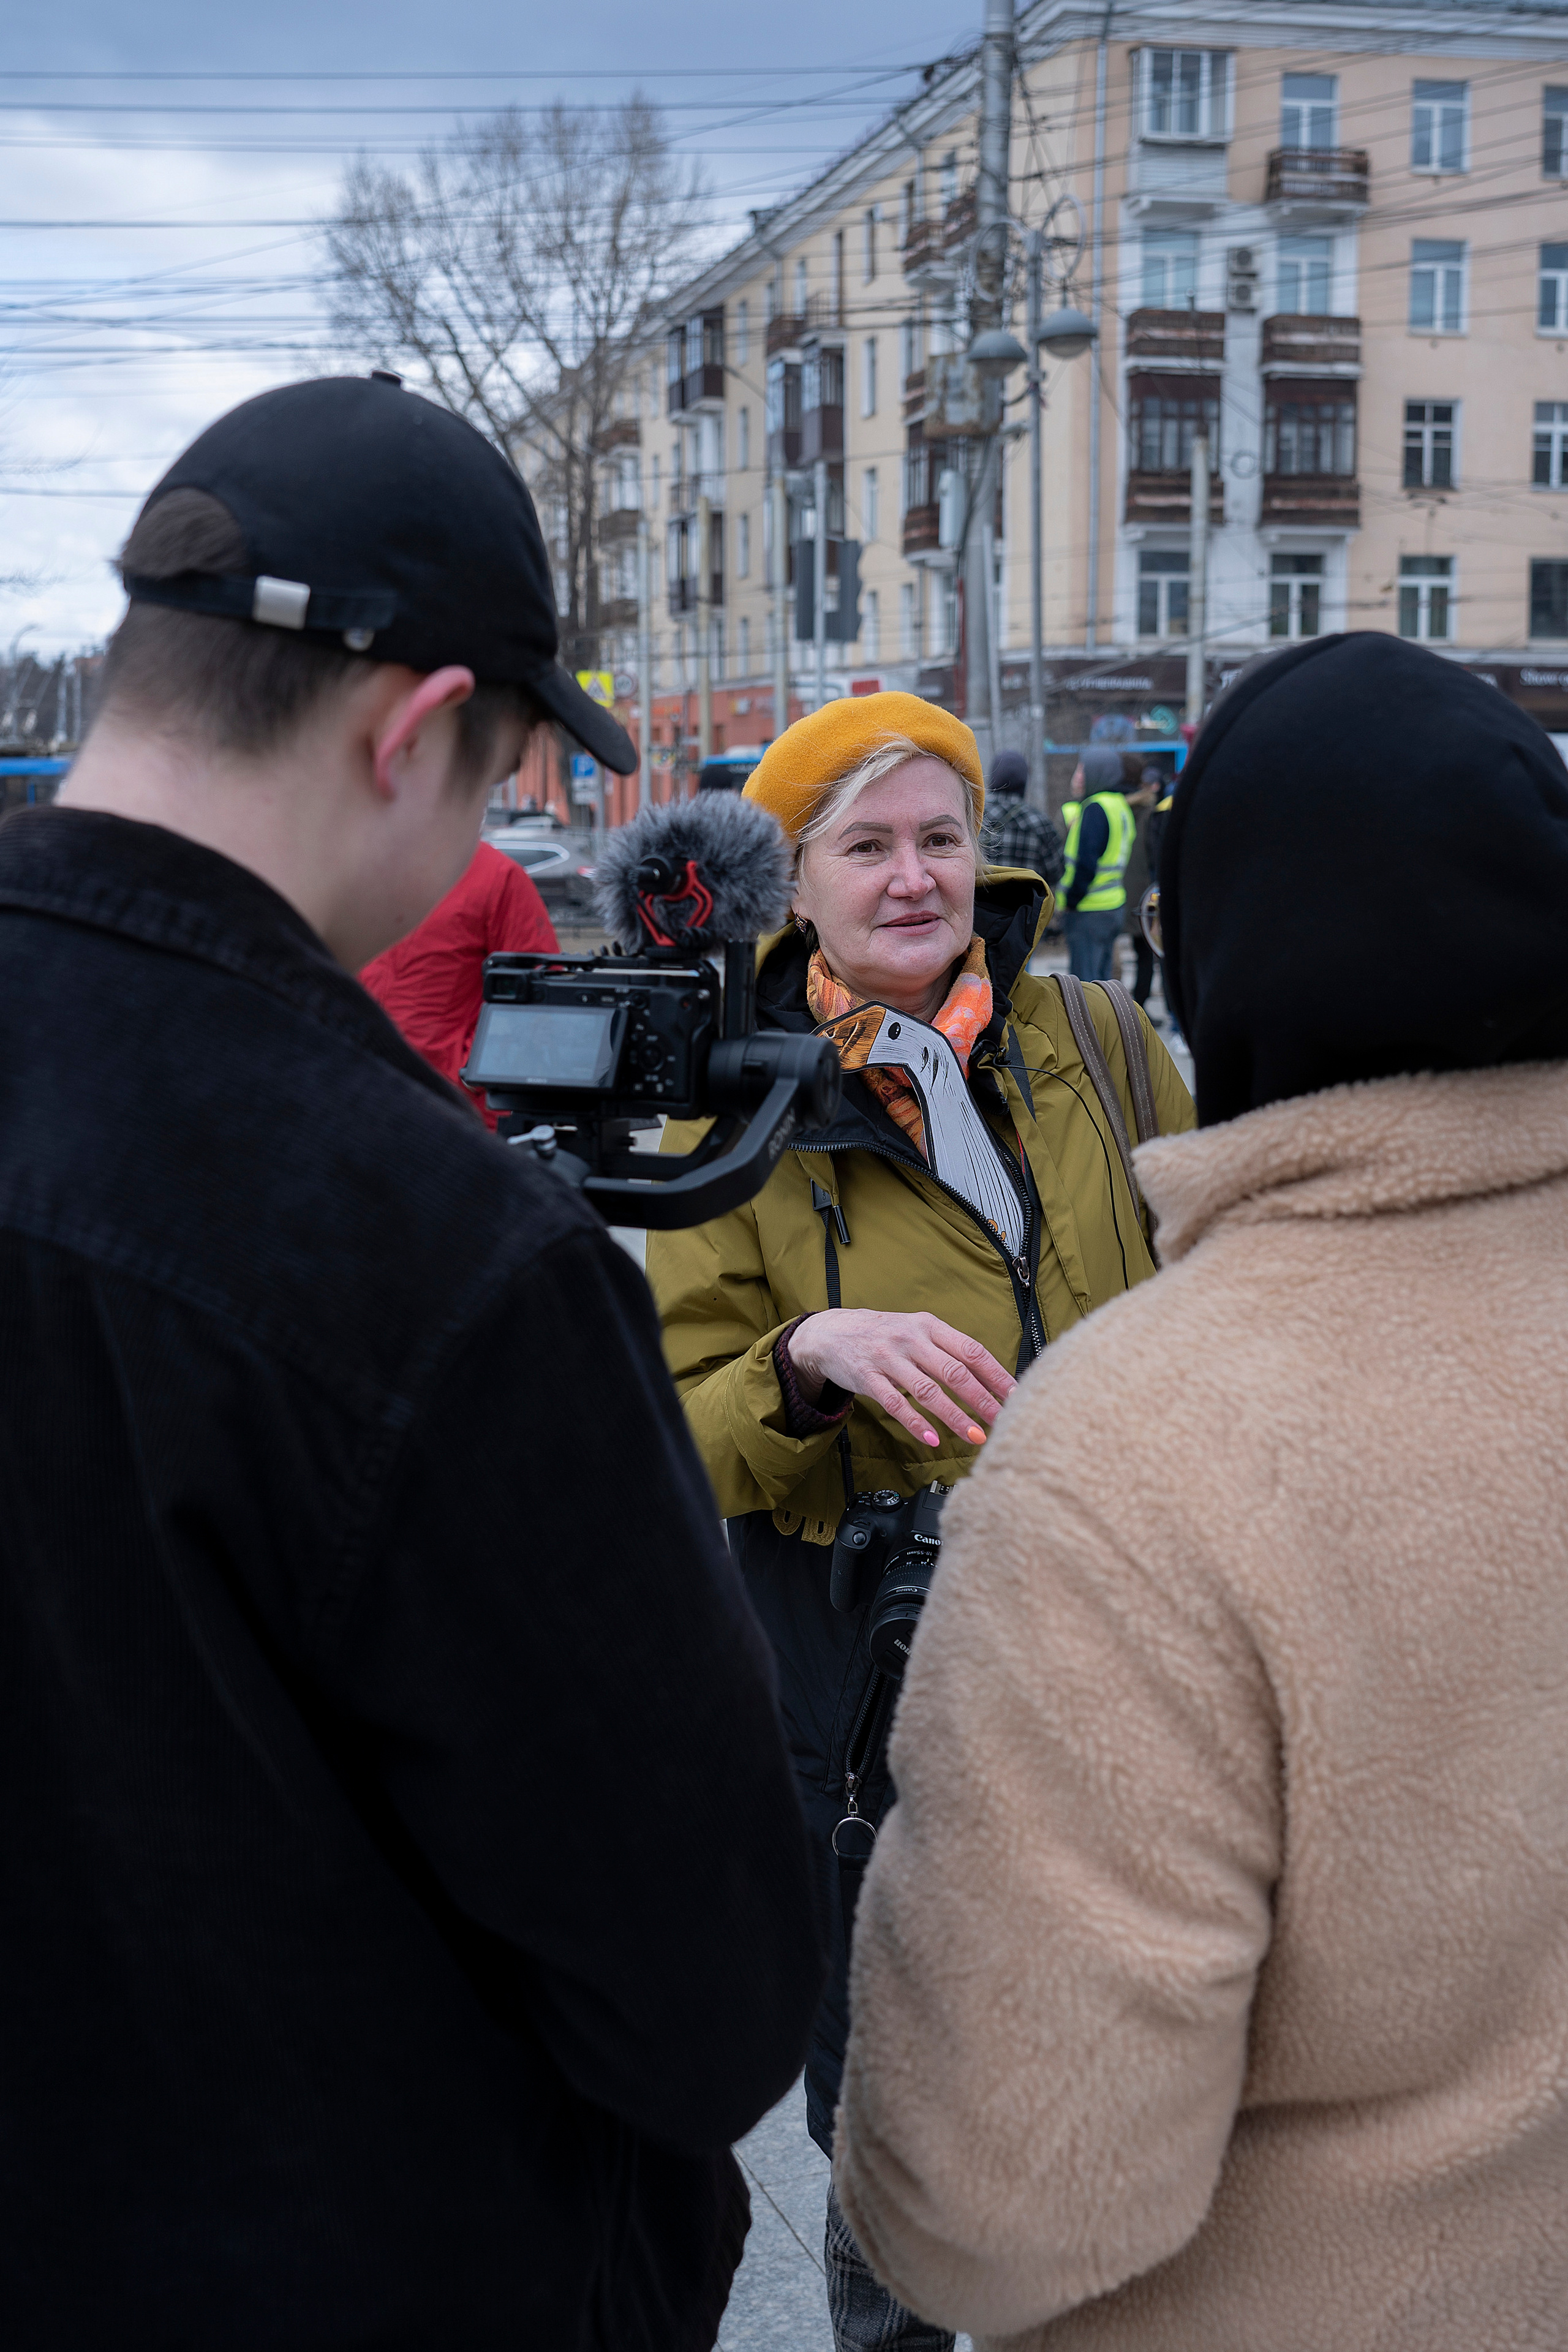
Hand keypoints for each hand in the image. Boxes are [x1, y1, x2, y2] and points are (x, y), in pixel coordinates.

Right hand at [787, 1310, 1016, 1449]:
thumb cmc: (884, 1335)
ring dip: (954, 1416)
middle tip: (1003, 1420)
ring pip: (928, 1390)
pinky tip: (931, 1438)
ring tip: (975, 1437)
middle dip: (982, 1399)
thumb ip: (948, 1350)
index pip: (971, 1350)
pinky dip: (915, 1422)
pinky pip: (894, 1403)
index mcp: (930, 1326)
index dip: (996, 1374)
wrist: (832, 1332)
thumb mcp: (918, 1331)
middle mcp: (911, 1339)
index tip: (1016, 1395)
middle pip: (955, 1371)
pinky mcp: (868, 1378)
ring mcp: (888, 1358)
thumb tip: (991, 1379)